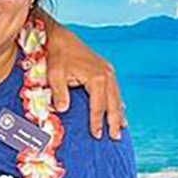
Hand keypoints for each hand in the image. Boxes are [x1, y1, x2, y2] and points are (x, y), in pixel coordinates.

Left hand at [44, 23, 126, 139]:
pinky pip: (115, 89)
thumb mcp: (55, 75)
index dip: (97, 122)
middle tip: (115, 138)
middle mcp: (107, 74)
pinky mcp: (106, 69)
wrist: (61, 39)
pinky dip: (118, 101)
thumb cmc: (57, 57)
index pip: (98, 106)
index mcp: (97, 78)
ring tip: (122, 128)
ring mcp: (109, 71)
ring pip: (117, 96)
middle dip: (114, 122)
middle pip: (113, 104)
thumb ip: (59, 93)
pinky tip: (120, 110)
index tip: (97, 136)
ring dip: (119, 113)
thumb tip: (63, 110)